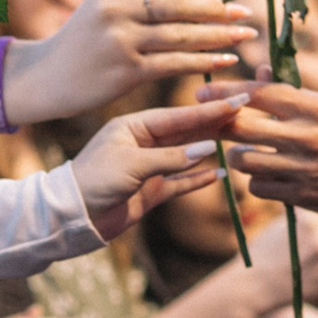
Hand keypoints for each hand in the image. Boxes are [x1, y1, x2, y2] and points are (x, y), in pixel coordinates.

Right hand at [6, 0, 258, 121]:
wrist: (44, 78)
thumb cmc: (82, 39)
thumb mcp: (102, 4)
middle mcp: (116, 8)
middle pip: (178, 2)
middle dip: (216, 8)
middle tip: (244, 14)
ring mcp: (120, 41)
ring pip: (182, 34)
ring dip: (220, 35)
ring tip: (245, 35)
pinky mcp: (127, 72)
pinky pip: (176, 64)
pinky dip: (205, 61)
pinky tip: (226, 60)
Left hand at [70, 99, 235, 238]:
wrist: (72, 216)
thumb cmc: (94, 181)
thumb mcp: (132, 164)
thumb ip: (171, 157)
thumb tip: (207, 150)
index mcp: (134, 126)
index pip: (179, 116)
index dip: (209, 110)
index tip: (235, 100)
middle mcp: (143, 143)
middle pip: (186, 132)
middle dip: (214, 125)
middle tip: (245, 115)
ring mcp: (148, 167)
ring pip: (186, 156)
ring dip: (210, 149)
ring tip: (238, 139)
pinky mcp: (150, 191)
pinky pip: (180, 182)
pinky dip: (198, 179)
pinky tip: (219, 174)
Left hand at [191, 83, 317, 217]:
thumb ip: (296, 94)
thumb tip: (257, 74)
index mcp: (312, 107)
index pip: (256, 93)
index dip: (224, 91)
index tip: (201, 91)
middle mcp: (304, 137)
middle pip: (239, 127)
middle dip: (220, 124)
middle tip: (211, 124)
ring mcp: (302, 169)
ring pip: (243, 161)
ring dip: (240, 156)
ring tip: (249, 152)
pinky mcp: (304, 197)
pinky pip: (260, 189)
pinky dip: (258, 182)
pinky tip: (269, 176)